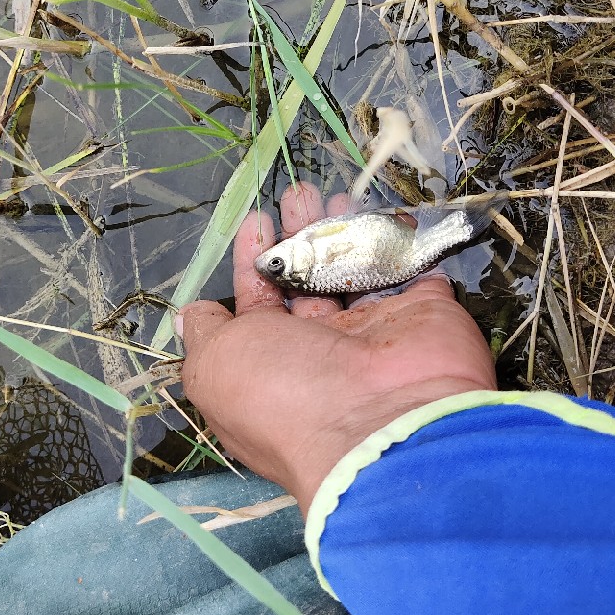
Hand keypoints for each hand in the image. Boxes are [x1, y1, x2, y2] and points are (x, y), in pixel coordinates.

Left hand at [179, 183, 495, 513]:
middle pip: (307, 278)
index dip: (254, 261)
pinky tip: (382, 212)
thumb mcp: (218, 367)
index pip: (258, 303)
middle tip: (299, 195)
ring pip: (354, 267)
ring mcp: (375, 332)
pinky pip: (407, 266)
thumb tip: (191, 316)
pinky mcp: (423, 312)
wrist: (388, 420)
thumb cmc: (289, 395)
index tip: (257, 221)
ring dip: (343, 229)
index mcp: (272, 364)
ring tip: (335, 194)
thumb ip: (206, 334)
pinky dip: (397, 239)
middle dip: (299, 233)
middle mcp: (323, 351)